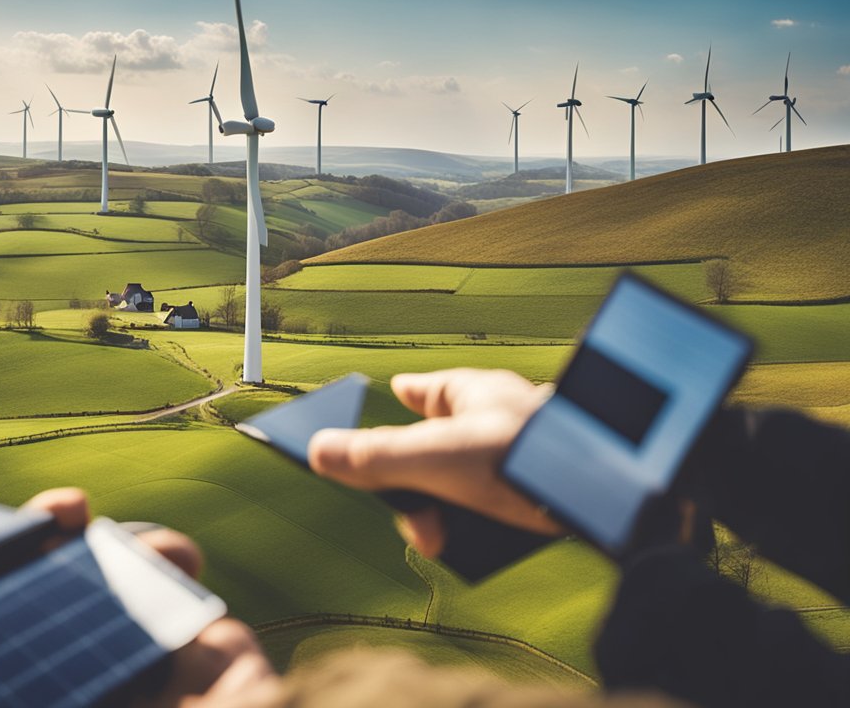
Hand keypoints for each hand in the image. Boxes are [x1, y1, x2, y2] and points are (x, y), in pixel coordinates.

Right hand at [307, 369, 562, 558]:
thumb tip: (317, 451)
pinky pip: (507, 506)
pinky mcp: (553, 488)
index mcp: (472, 392)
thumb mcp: (433, 459)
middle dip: (417, 492)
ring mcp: (531, 452)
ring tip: (451, 543)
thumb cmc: (521, 456)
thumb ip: (374, 458)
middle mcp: (503, 416)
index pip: (425, 390)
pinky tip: (488, 540)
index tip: (394, 392)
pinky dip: (490, 525)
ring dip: (452, 516)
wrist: (615, 495)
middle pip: (440, 450)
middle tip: (417, 526)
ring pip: (471, 483)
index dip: (405, 397)